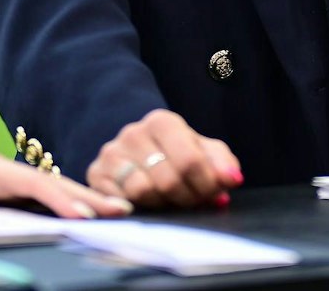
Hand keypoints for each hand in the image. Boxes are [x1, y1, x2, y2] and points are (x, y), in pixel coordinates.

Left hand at [0, 152, 132, 217]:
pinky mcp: (9, 195)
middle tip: (122, 211)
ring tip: (119, 213)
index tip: (84, 215)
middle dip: (86, 196)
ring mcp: (9, 184)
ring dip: (85, 200)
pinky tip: (89, 217)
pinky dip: (69, 206)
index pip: (30, 183)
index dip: (58, 198)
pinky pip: (44, 201)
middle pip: (51, 182)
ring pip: (53, 190)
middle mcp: (4, 172)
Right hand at [86, 108, 241, 209]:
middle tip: (194, 201)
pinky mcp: (96, 173)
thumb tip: (232, 178)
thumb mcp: (202, 153)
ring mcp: (112, 152)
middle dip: (188, 198)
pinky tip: (149, 204)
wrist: (136, 156)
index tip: (214, 194)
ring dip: (164, 205)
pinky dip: (140, 208)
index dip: (206, 184)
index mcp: (162, 121)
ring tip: (171, 201)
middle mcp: (133, 132)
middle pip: (168, 180)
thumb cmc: (176, 155)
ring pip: (143, 192)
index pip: (189, 160)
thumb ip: (222, 163)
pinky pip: (121, 201)